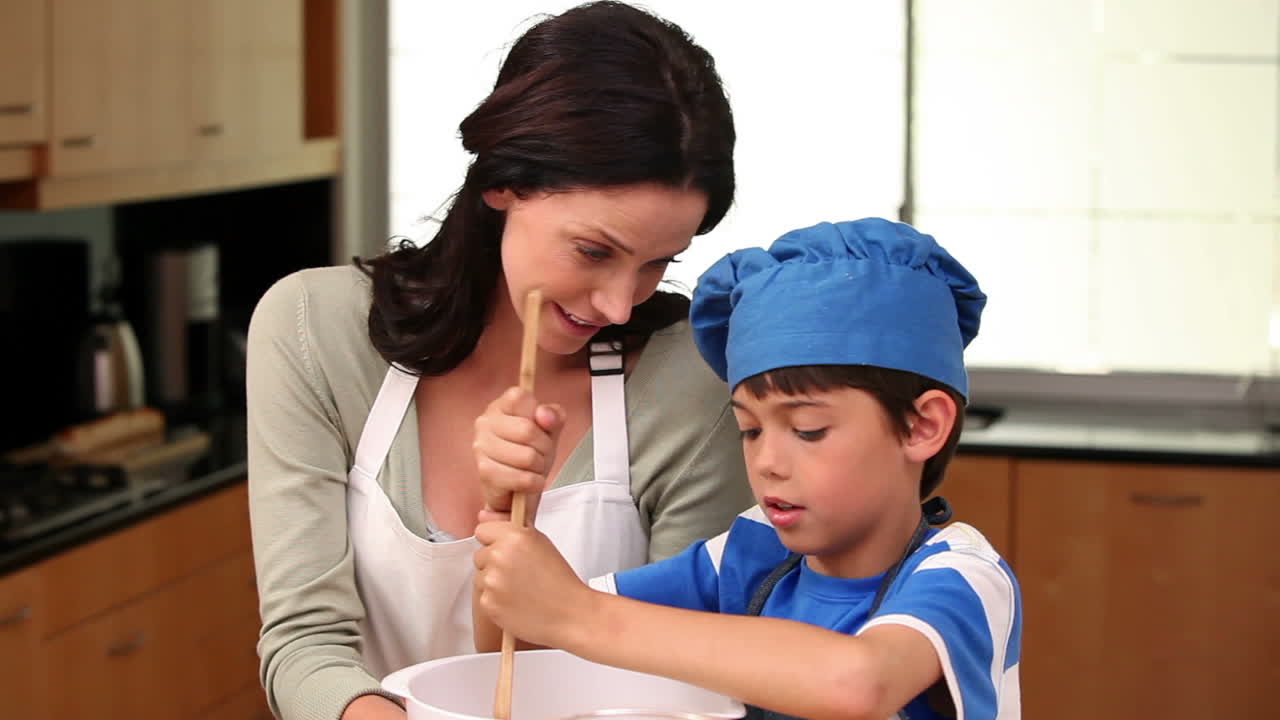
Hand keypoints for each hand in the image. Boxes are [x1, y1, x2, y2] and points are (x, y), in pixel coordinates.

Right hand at [473, 387, 564, 521]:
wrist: (516, 488)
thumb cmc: (531, 452)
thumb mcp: (550, 429)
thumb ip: (554, 416)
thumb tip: (544, 414)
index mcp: (501, 405)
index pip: (520, 397)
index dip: (540, 415)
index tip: (541, 426)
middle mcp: (485, 422)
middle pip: (528, 430)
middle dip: (544, 447)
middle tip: (540, 453)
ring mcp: (482, 447)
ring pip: (527, 457)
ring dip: (539, 467)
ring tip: (532, 468)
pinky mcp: (485, 472)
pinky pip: (523, 478)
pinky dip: (534, 483)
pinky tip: (529, 481)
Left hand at [474, 520, 594, 647]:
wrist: (569, 614)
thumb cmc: (559, 581)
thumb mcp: (541, 543)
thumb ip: (514, 531)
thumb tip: (488, 521)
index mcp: (514, 537)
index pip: (482, 531)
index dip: (493, 541)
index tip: (503, 549)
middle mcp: (500, 556)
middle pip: (480, 555)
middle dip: (493, 563)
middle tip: (517, 573)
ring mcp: (492, 581)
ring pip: (480, 577)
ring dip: (494, 583)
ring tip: (519, 590)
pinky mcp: (488, 603)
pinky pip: (483, 597)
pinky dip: (496, 601)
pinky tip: (515, 602)